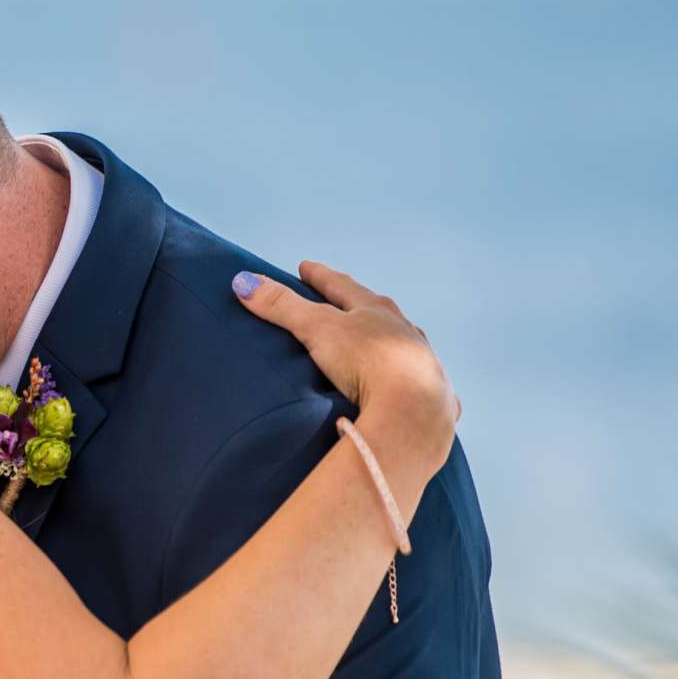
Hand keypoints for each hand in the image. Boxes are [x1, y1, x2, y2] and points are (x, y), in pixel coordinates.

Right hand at [233, 260, 460, 466]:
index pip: (341, 286)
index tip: (305, 267)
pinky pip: (420, 386)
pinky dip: (408, 383)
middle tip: (343, 301)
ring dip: (387, 342)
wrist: (413, 411)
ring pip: (403, 345)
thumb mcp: (316, 329)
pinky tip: (407, 390)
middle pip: (378, 312)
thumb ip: (281, 306)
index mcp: (377, 310)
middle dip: (359, 306)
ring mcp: (422, 364)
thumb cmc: (365, 361)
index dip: (321, 277)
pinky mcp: (435, 399)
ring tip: (376, 343)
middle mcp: (404, 332)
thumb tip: (242, 281)